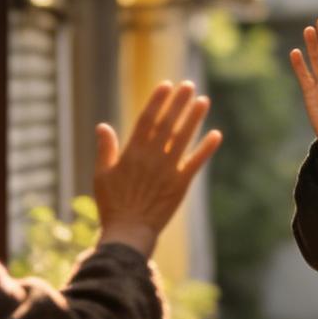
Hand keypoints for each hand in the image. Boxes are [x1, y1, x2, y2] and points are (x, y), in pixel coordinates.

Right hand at [93, 81, 221, 258]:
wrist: (129, 232)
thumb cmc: (112, 205)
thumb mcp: (101, 175)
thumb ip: (105, 149)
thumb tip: (102, 126)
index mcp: (132, 152)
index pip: (147, 119)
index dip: (157, 101)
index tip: (166, 85)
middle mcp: (152, 157)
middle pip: (168, 123)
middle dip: (178, 103)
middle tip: (189, 86)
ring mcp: (168, 170)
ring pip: (183, 138)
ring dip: (194, 119)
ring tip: (203, 101)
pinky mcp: (181, 185)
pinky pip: (196, 163)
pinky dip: (206, 149)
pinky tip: (216, 134)